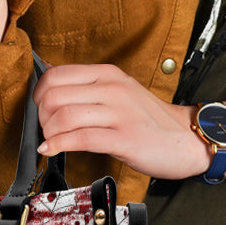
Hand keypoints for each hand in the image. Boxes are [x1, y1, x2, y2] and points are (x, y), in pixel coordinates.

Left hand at [33, 64, 210, 179]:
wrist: (187, 138)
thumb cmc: (150, 120)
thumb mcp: (119, 92)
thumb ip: (89, 89)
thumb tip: (50, 90)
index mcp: (107, 74)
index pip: (56, 75)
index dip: (38, 95)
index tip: (39, 110)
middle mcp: (112, 88)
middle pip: (54, 96)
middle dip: (41, 117)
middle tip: (45, 130)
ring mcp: (119, 113)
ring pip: (64, 116)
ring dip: (48, 133)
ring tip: (51, 141)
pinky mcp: (124, 138)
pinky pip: (81, 139)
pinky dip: (59, 145)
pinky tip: (51, 150)